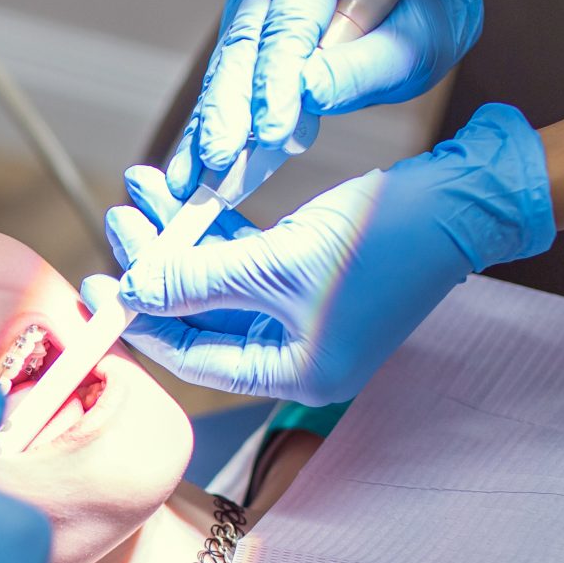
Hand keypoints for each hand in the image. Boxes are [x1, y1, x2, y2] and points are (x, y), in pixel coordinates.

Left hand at [117, 103, 555, 404]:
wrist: (467, 197)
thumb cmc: (384, 236)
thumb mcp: (278, 262)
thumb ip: (199, 280)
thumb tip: (131, 290)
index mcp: (292, 372)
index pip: (193, 358)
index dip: (140, 320)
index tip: (96, 284)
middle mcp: (296, 352)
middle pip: (200, 316)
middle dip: (155, 266)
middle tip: (118, 220)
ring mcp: (306, 313)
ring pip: (218, 280)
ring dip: (179, 236)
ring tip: (141, 190)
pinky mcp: (313, 274)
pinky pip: (246, 258)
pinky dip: (215, 229)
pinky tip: (185, 193)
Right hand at [169, 0, 482, 199]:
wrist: (415, 6)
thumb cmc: (423, 20)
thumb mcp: (416, 43)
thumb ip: (364, 65)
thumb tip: (308, 92)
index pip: (293, 13)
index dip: (277, 73)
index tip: (272, 127)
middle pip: (246, 35)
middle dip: (230, 102)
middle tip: (220, 155)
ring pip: (227, 59)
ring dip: (212, 120)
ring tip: (196, 173)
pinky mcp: (241, 24)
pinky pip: (224, 76)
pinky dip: (211, 122)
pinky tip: (192, 165)